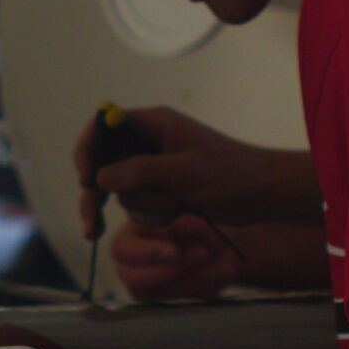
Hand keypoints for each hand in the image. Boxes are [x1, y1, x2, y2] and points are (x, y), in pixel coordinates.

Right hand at [71, 106, 307, 237]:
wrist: (262, 195)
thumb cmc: (230, 174)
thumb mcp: (183, 172)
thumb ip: (139, 171)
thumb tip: (100, 178)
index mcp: (153, 122)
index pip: (104, 126)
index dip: (88, 150)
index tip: (85, 177)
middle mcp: (149, 142)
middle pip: (105, 164)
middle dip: (100, 195)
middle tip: (91, 226)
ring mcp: (155, 167)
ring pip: (124, 192)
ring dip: (146, 206)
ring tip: (177, 204)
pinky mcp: (163, 189)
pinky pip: (140, 205)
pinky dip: (155, 214)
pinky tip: (179, 211)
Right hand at [109, 216, 250, 300]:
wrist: (222, 242)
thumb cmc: (196, 222)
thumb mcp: (191, 215)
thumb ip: (181, 220)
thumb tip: (176, 225)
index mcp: (128, 237)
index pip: (123, 249)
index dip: (147, 253)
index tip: (174, 251)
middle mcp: (132, 266)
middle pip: (135, 279)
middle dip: (172, 270)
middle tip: (202, 255)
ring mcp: (150, 287)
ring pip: (164, 294)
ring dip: (195, 278)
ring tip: (221, 262)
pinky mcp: (172, 299)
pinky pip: (186, 299)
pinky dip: (208, 284)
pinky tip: (224, 270)